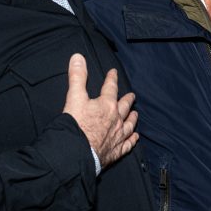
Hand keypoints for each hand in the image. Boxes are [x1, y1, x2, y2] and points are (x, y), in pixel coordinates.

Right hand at [62, 54, 138, 168]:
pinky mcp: (116, 151)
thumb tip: (78, 57)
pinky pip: (128, 144)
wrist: (75, 153)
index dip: (112, 79)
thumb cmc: (75, 126)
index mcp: (107, 105)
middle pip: (124, 106)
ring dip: (132, 118)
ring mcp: (118, 136)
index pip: (110, 88)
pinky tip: (136, 137)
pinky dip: (132, 140)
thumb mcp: (74, 97)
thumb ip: (77, 77)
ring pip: (129, 125)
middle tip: (132, 95)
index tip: (114, 72)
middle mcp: (116, 120)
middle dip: (127, 99)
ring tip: (135, 114)